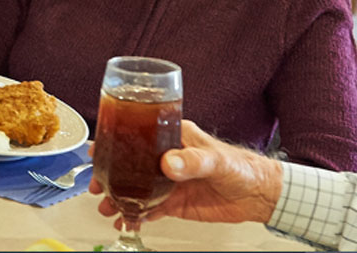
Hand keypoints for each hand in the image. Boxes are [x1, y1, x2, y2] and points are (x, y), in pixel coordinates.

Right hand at [89, 121, 281, 226]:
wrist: (259, 195)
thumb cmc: (241, 166)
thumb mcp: (216, 159)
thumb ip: (193, 161)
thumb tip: (169, 163)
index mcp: (171, 137)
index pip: (136, 135)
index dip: (113, 142)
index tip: (97, 150)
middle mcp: (165, 158)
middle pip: (128, 164)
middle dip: (109, 175)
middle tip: (97, 186)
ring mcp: (167, 181)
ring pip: (135, 188)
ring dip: (119, 198)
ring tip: (107, 208)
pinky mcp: (174, 202)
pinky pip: (149, 209)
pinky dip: (136, 215)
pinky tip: (126, 221)